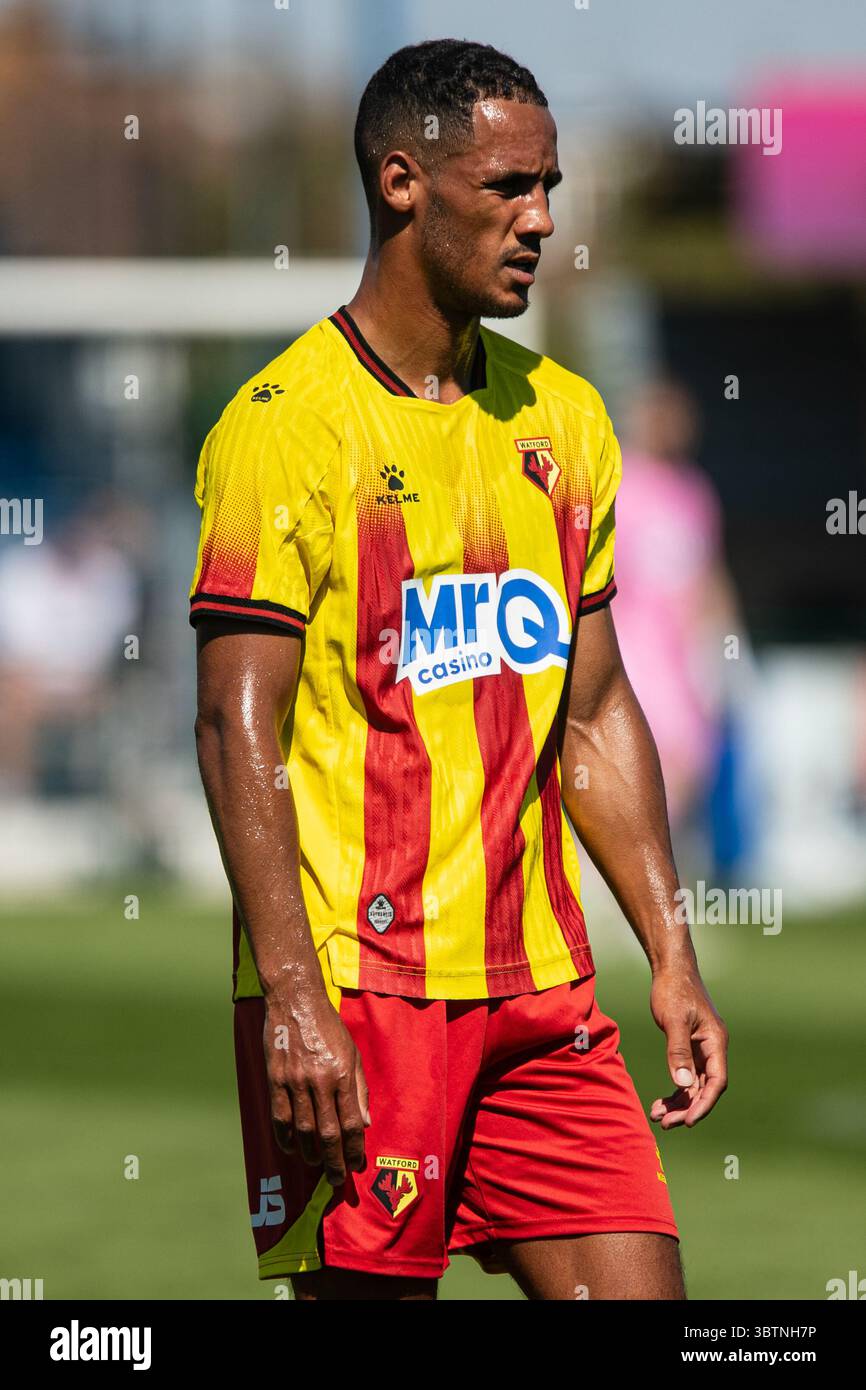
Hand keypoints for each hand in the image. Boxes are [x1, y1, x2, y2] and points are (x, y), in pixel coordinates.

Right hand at [263, 989, 370, 1185]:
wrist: (295, 1000)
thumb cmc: (328, 1027)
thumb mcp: (352, 1052)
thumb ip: (359, 1089)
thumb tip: (364, 1123)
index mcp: (343, 1073)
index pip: (350, 1122)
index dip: (353, 1149)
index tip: (355, 1164)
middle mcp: (320, 1080)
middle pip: (328, 1133)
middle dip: (333, 1161)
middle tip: (335, 1179)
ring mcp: (295, 1080)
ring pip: (302, 1130)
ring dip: (310, 1153)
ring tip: (316, 1164)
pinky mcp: (275, 1079)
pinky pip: (279, 1117)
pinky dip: (285, 1137)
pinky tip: (291, 1148)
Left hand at [649, 967, 727, 1127]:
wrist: (671, 969)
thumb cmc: (673, 990)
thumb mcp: (674, 1020)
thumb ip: (678, 1052)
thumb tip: (682, 1084)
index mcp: (715, 1042)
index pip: (716, 1082)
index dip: (703, 1104)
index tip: (688, 1121)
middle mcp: (712, 1049)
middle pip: (704, 1088)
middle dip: (687, 1108)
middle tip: (665, 1123)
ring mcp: (701, 1049)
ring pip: (694, 1085)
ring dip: (679, 1103)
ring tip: (657, 1116)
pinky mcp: (689, 1047)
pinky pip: (686, 1076)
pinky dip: (675, 1090)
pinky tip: (660, 1102)